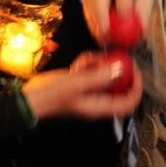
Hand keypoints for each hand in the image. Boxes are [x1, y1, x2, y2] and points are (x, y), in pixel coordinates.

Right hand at [21, 51, 142, 120]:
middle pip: (117, 84)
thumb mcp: (76, 84)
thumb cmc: (50, 97)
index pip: (127, 104)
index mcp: (99, 107)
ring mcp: (88, 90)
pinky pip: (90, 69)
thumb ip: (100, 77)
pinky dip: (85, 63)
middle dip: (112, 69)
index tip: (136, 72)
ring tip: (82, 65)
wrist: (29, 97)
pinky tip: (75, 65)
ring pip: (103, 73)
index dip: (136, 90)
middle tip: (107, 59)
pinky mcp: (79, 81)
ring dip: (95, 64)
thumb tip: (122, 69)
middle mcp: (96, 100)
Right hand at [81, 0, 155, 49]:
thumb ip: (144, 13)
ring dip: (96, 24)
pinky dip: (92, 23)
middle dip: (102, 16)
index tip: (124, 19)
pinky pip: (86, 10)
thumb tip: (141, 31)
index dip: (123, 2)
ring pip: (90, 4)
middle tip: (106, 35)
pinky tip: (100, 33)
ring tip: (105, 39)